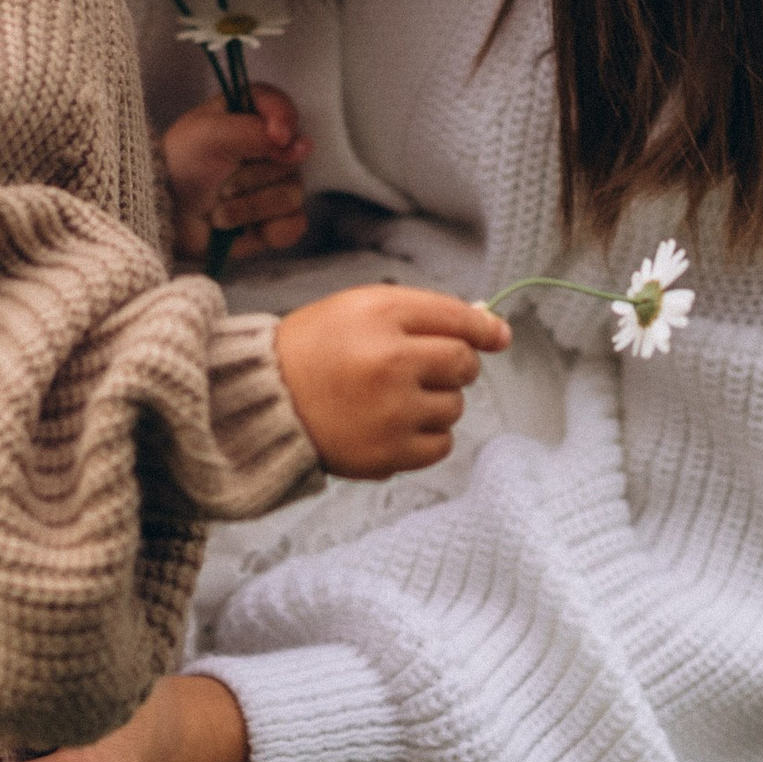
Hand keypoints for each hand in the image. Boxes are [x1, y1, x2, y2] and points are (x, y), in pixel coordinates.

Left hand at [160, 84, 310, 264]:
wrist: (164, 219)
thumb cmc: (179, 168)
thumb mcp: (208, 135)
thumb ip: (254, 131)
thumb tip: (300, 145)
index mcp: (248, 116)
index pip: (281, 106)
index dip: (284, 120)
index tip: (277, 137)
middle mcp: (268, 149)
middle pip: (291, 159)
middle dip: (252, 177)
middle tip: (221, 183)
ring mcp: (275, 186)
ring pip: (291, 195)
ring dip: (250, 207)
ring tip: (219, 212)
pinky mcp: (276, 220)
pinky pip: (294, 225)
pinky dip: (270, 230)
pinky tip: (245, 231)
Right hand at [273, 285, 509, 478]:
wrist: (264, 401)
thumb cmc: (315, 348)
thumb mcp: (361, 307)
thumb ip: (425, 312)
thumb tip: (494, 330)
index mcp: (381, 316)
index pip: (458, 319)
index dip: (484, 328)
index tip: (497, 336)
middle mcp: (390, 362)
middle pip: (463, 365)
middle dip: (452, 365)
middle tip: (420, 367)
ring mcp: (391, 412)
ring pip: (454, 407)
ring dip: (437, 402)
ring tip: (393, 398)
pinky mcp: (387, 453)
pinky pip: (441, 445)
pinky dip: (428, 436)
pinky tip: (396, 425)